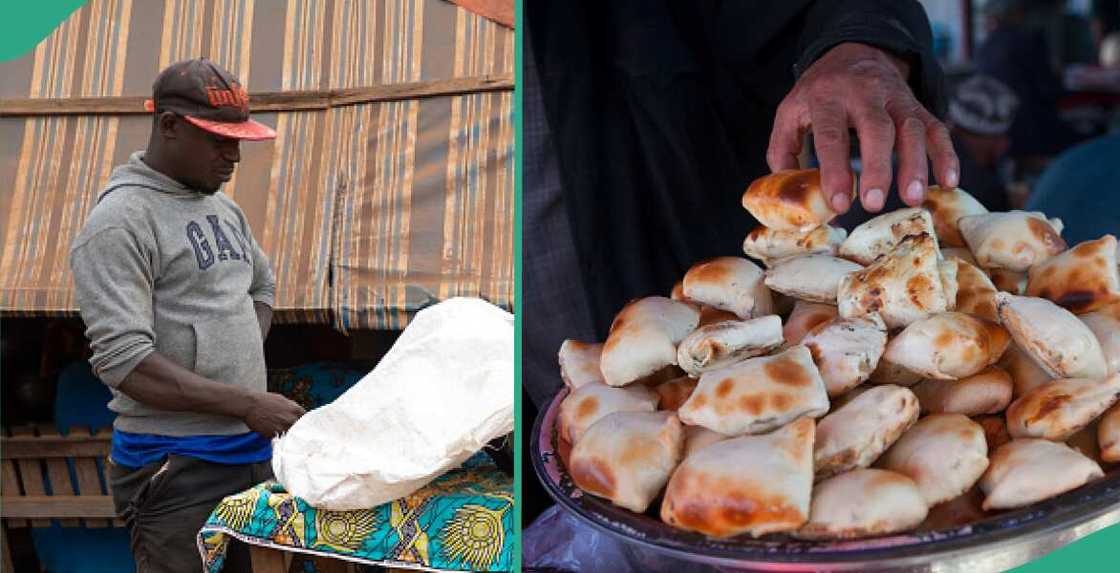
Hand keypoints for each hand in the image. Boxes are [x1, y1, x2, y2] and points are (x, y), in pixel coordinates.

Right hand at [243, 392, 305, 437]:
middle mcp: (291, 420)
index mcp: (296, 410)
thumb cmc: (266, 400)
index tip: (303, 426)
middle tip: (294, 431)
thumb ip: (293, 408)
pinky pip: (279, 439)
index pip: (307, 420)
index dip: (305, 423)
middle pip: (300, 430)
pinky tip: (272, 432)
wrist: (250, 404)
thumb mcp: (283, 400)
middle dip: (297, 430)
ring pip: (290, 436)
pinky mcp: (274, 435)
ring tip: (281, 432)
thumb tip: (299, 414)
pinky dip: (277, 437)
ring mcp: (283, 428)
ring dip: (287, 435)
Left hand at [767, 42, 958, 212]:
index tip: (839, 203)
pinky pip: (937, 127)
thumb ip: (783, 152)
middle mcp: (864, 93)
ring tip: (913, 198)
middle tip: (874, 203)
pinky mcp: (918, 105)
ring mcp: (895, 97)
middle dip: (877, 167)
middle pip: (876, 129)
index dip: (836, 170)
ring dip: (915, 164)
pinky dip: (946, 154)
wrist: (852, 55)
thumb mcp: (790, 113)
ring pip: (911, 128)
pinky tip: (948, 181)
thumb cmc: (818, 95)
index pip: (831, 135)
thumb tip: (791, 194)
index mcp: (827, 98)